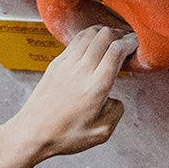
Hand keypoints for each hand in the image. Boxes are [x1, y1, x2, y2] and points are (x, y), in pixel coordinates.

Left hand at [4, 26, 133, 159]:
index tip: (136, 45)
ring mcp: (66, 64)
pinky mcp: (56, 64)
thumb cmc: (65, 135)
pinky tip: (91, 46)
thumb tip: (114, 99)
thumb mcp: (101, 132)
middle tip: (126, 41)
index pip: (116, 50)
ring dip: (103, 32)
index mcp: (96, 86)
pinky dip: (88, 37)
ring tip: (111, 40)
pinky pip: (75, 41)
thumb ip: (116, 111)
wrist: (32, 132)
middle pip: (104, 35)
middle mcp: (82, 70)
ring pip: (89, 33)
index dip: (130, 43)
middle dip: (119, 34)